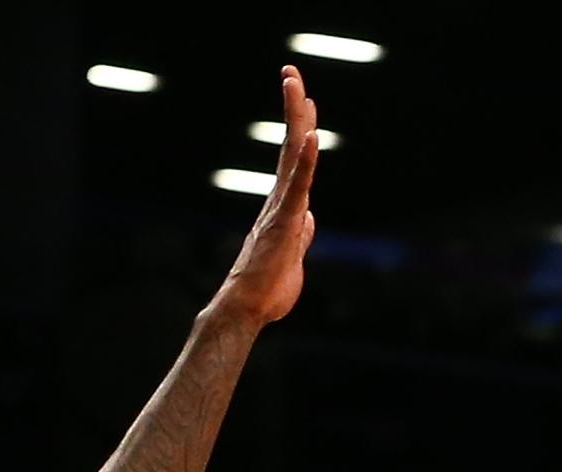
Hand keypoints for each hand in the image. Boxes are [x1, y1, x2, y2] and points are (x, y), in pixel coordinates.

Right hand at [214, 65, 319, 326]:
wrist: (249, 308)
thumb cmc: (268, 289)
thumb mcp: (294, 255)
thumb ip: (301, 233)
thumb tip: (309, 219)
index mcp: (285, 206)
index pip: (295, 158)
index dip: (301, 128)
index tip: (305, 100)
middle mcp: (281, 199)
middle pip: (291, 144)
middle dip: (294, 108)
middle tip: (291, 73)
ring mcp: (282, 208)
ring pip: (292, 155)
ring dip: (296, 119)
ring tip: (296, 86)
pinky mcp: (284, 222)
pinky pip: (298, 186)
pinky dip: (306, 160)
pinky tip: (312, 136)